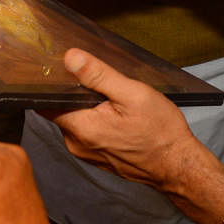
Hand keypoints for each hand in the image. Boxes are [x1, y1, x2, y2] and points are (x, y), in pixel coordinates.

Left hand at [50, 49, 200, 191]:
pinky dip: (97, 121)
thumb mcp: (132, 94)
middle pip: (60, 109)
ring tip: (114, 101)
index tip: (66, 70)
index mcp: (81, 128)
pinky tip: (117, 117)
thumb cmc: (160, 132)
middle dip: (76, 94)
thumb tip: (70, 58)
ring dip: (88, 107)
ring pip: (75, 120)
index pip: (45, 102)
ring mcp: (86, 153)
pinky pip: (87, 132)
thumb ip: (98, 75)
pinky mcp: (97, 157)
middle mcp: (77, 144)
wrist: (178, 166)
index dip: (51, 83)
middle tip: (103, 84)